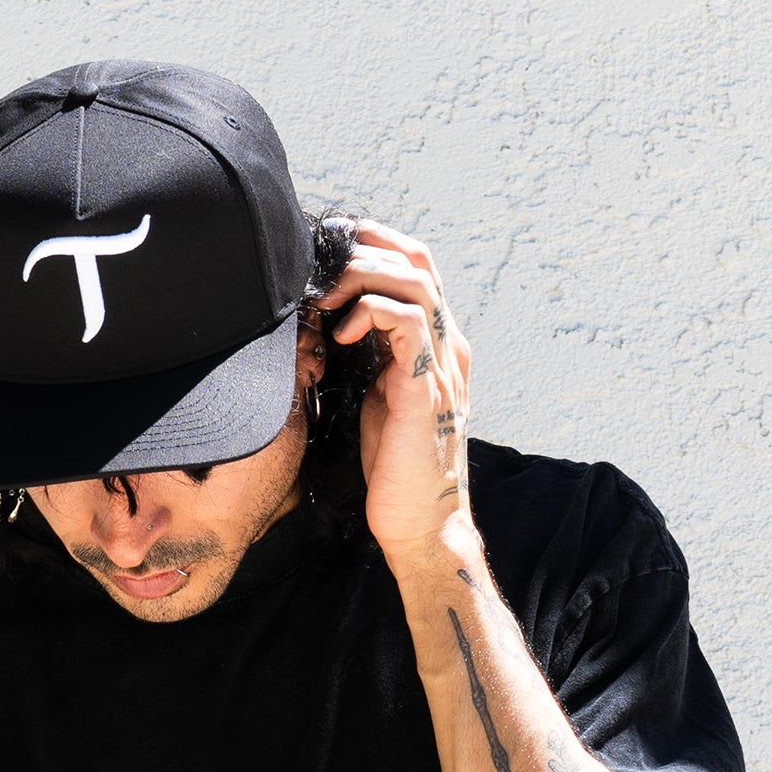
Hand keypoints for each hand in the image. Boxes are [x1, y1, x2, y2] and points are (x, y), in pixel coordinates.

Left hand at [313, 220, 473, 561]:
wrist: (420, 523)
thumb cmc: (395, 468)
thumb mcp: (379, 398)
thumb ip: (372, 358)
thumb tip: (334, 326)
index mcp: (438, 347)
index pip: (418, 269)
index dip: (375, 247)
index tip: (330, 255)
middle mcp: (449, 348)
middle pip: (419, 261)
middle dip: (366, 249)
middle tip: (321, 268)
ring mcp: (443, 366)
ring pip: (415, 281)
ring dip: (363, 276)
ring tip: (328, 300)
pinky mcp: (427, 389)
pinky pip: (409, 321)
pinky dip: (370, 312)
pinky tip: (341, 335)